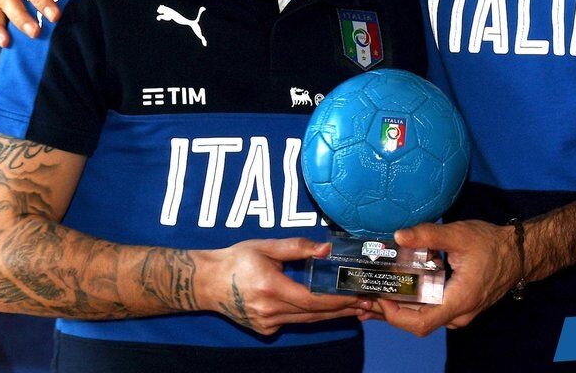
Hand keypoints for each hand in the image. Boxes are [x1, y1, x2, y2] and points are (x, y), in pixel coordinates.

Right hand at [203, 238, 368, 335]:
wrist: (208, 282)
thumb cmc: (237, 259)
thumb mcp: (266, 246)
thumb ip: (297, 247)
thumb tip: (327, 249)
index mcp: (270, 287)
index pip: (312, 299)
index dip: (337, 300)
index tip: (358, 294)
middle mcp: (269, 310)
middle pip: (314, 314)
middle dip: (343, 309)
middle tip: (368, 303)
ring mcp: (266, 323)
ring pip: (306, 321)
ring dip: (333, 316)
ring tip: (357, 308)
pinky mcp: (264, 329)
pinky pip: (294, 322)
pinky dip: (313, 317)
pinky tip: (330, 311)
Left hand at [379, 220, 518, 335]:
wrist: (519, 253)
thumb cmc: (492, 244)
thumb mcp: (460, 235)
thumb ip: (429, 235)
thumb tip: (398, 236)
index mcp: (458, 301)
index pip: (420, 323)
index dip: (394, 315)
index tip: (377, 297)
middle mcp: (458, 315)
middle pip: (417, 323)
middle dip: (388, 312)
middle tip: (364, 296)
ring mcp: (459, 313)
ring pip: (423, 318)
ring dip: (398, 308)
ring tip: (372, 294)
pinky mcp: (458, 306)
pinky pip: (430, 311)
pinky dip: (411, 304)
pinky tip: (396, 291)